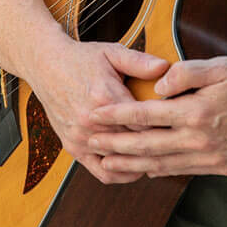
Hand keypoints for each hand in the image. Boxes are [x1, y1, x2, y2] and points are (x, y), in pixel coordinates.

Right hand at [25, 39, 169, 184]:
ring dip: (141, 162)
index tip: (181, 126)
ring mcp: (81, 137)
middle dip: (159, 145)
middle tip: (178, 145)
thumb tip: (166, 68)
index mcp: (105, 96)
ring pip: (121, 162)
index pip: (146, 121)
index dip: (166, 125)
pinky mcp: (73, 147)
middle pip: (136, 144)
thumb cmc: (81, 59)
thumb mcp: (112, 53)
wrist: (46, 65)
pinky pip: (101, 172)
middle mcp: (92, 121)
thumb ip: (140, 62)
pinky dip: (121, 173)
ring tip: (160, 156)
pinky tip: (134, 167)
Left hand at [87, 57, 226, 177]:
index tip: (94, 113)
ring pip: (160, 164)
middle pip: (145, 145)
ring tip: (106, 160)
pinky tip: (143, 167)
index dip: (116, 115)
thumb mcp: (221, 66)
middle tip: (88, 140)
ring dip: (130, 163)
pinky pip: (181, 171)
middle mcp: (199, 139)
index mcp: (196, 111)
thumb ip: (185, 73)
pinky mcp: (220, 167)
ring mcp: (209, 157)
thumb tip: (157, 86)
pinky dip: (158, 170)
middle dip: (113, 144)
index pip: (145, 115)